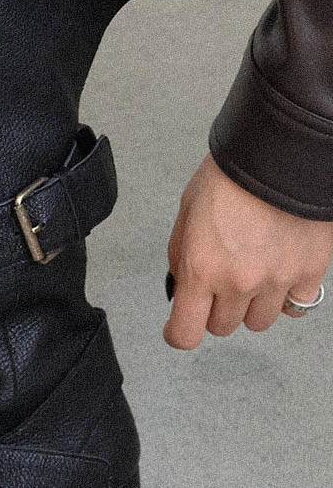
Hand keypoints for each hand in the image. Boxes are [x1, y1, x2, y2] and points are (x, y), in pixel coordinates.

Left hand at [165, 153, 332, 348]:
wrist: (278, 154)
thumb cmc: (231, 176)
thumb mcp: (187, 211)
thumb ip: (182, 255)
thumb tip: (181, 286)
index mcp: (201, 267)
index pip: (185, 333)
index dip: (179, 332)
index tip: (180, 325)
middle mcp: (238, 282)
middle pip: (221, 328)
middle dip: (214, 309)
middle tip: (218, 281)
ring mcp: (276, 281)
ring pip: (258, 322)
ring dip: (250, 306)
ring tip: (250, 273)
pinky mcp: (308, 274)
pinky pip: (295, 308)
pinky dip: (286, 298)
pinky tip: (278, 275)